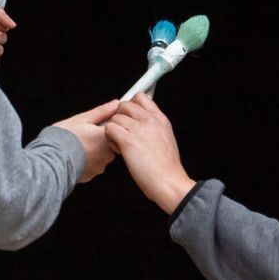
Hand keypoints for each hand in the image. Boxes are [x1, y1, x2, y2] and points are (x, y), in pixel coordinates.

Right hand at [53, 101, 120, 183]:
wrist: (51, 159)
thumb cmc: (63, 138)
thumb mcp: (82, 119)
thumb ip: (102, 111)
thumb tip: (114, 104)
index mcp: (107, 136)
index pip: (115, 128)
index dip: (103, 125)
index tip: (94, 125)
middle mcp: (107, 153)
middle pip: (109, 142)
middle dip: (99, 138)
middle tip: (83, 135)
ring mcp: (100, 165)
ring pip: (102, 155)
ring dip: (94, 150)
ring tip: (78, 146)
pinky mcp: (92, 174)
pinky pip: (94, 166)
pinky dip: (87, 161)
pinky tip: (77, 156)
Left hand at [105, 96, 196, 212]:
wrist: (168, 181)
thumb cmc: (166, 167)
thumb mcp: (166, 138)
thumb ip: (154, 127)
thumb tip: (141, 121)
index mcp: (160, 119)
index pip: (141, 98)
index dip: (130, 106)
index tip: (129, 118)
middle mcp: (149, 120)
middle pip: (124, 105)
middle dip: (119, 118)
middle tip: (123, 133)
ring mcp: (139, 129)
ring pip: (115, 118)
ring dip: (114, 131)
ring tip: (121, 145)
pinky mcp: (128, 140)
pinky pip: (109, 129)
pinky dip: (110, 139)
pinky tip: (119, 149)